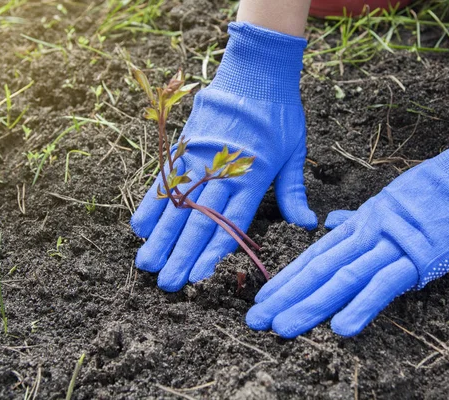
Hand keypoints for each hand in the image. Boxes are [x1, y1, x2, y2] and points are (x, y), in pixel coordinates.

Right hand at [130, 23, 316, 291]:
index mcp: (253, 174)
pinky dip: (152, 202)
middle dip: (182, 253)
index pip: (231, 220)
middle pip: (200, 218)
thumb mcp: (295, 151)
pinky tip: (140, 226)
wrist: (256, 71)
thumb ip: (294, 191)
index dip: (214, 249)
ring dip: (161, 236)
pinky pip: (165, 177)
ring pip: (178, 203)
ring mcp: (200, 156)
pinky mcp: (185, 144)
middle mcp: (223, 169)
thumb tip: (307, 224)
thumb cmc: (279, 114)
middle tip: (168, 284)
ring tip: (147, 263)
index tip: (198, 274)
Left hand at [246, 102, 448, 337]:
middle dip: (286, 295)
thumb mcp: (391, 201)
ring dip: (311, 304)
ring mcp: (392, 244)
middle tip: (256, 319)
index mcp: (363, 224)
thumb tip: (332, 224)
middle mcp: (369, 234)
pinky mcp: (420, 256)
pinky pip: (385, 283)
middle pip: (320, 268)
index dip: (288, 278)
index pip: (317, 255)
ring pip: (343, 276)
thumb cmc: (438, 188)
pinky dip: (362, 305)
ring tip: (282, 327)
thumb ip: (360, 218)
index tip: (264, 297)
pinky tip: (340, 328)